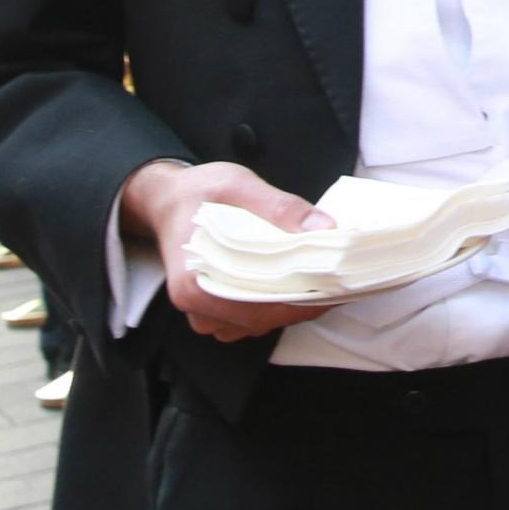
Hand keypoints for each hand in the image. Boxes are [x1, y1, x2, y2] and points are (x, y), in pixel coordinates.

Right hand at [119, 160, 335, 342]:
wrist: (168, 198)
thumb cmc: (200, 191)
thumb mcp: (239, 185)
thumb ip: (281, 206)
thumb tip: (325, 229)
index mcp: (195, 282)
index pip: (258, 308)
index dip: (302, 301)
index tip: (337, 286)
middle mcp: (196, 305)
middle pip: (261, 320)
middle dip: (303, 303)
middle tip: (339, 281)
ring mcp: (203, 310)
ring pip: (257, 324)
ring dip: (290, 308)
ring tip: (322, 281)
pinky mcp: (213, 307)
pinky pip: (249, 319)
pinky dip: (275, 307)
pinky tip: (297, 285)